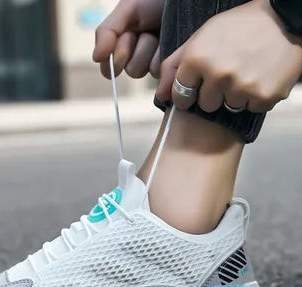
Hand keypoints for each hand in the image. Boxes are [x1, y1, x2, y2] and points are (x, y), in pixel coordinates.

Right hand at [93, 0, 163, 78]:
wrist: (185, 1)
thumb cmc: (154, 0)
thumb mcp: (127, 9)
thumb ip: (107, 31)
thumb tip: (96, 58)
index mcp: (123, 44)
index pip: (109, 68)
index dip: (115, 59)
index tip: (126, 38)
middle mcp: (137, 56)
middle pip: (130, 70)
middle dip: (137, 50)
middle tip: (146, 32)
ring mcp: (154, 63)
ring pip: (145, 72)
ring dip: (150, 50)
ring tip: (159, 34)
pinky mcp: (169, 67)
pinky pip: (159, 71)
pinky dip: (163, 54)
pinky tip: (169, 40)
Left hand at [156, 0, 301, 112]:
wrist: (285, 18)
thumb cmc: (238, 27)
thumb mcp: (200, 37)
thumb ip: (174, 65)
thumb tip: (160, 95)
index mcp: (197, 59)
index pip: (180, 96)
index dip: (187, 94)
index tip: (194, 91)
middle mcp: (217, 75)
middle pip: (206, 105)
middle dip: (214, 93)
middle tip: (228, 73)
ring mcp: (241, 87)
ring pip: (229, 107)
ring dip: (236, 95)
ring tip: (247, 72)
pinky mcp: (264, 96)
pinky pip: (252, 108)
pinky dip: (256, 97)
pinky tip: (261, 77)